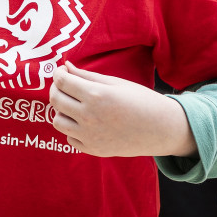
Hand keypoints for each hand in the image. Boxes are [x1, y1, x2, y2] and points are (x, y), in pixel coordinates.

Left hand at [49, 61, 193, 156]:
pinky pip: (70, 138)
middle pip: (55, 100)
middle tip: (65, 85)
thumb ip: (87, 76)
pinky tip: (84, 121)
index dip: (59, 73)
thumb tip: (66, 67)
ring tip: (74, 104)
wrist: (161, 128)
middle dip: (56, 89)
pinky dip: (72, 128)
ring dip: (61, 110)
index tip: (63, 71)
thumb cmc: (140, 100)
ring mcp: (90, 136)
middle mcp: (89, 116)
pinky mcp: (94, 150)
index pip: (62, 82)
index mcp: (96, 95)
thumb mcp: (115, 83)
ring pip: (57, 121)